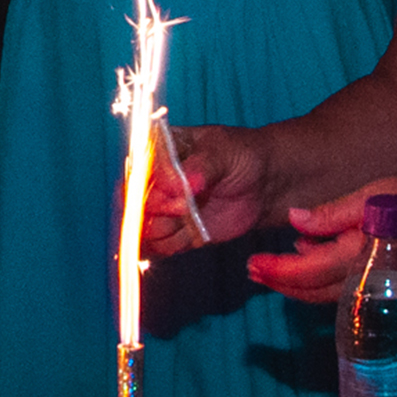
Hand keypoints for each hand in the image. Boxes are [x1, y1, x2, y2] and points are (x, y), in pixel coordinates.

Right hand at [141, 125, 270, 252]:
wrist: (263, 185)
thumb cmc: (241, 157)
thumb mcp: (224, 153)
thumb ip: (202, 166)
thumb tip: (186, 182)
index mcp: (159, 150)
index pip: (137, 169)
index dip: (149, 184)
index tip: (175, 189)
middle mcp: (154, 180)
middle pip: (133, 203)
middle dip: (157, 209)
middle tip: (184, 207)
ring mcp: (162, 207)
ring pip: (143, 228)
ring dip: (164, 229)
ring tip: (191, 218)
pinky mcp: (173, 231)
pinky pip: (157, 247)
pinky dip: (171, 245)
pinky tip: (192, 232)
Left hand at [250, 172, 396, 303]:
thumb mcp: (382, 194)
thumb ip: (335, 211)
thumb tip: (294, 221)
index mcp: (364, 256)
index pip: (309, 272)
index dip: (278, 271)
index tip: (253, 264)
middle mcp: (370, 282)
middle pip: (315, 292)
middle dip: (282, 283)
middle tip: (254, 270)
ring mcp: (384, 290)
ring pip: (331, 296)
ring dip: (300, 286)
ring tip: (276, 268)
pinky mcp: (394, 289)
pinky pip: (350, 292)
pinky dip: (325, 283)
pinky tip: (315, 262)